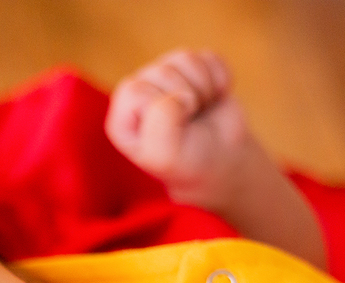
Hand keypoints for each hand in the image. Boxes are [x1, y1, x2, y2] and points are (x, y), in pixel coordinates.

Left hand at [105, 49, 254, 210]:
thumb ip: (161, 122)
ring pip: (187, 60)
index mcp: (123, 117)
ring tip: (200, 111)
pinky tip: (212, 100)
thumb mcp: (166, 155)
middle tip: (191, 123)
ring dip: (204, 89)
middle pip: (163, 72)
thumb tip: (180, 93)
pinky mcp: (192, 68)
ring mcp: (166, 77)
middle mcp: (140, 92)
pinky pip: (210, 58)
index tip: (174, 130)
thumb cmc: (189, 162)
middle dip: (187, 98)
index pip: (134, 91)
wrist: (222, 163)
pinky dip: (220, 80)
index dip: (162, 108)